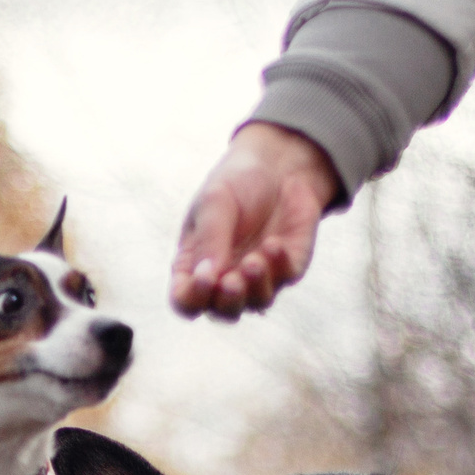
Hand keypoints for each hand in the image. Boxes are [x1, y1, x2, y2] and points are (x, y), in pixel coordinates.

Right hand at [169, 123, 340, 318]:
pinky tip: (274, 243)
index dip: (192, 299)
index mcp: (196, 264)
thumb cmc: (237, 182)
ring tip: (254, 260)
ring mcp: (259, 275)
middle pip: (223, 312)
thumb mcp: (215, 203)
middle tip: (232, 280)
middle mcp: (226, 276)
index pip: (186, 300)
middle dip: (228, 301)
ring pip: (257, 303)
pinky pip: (285, 279)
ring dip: (255, 286)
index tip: (205, 279)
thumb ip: (210, 239)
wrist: (279, 163)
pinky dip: (279, 265)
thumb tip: (208, 276)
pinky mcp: (289, 266)